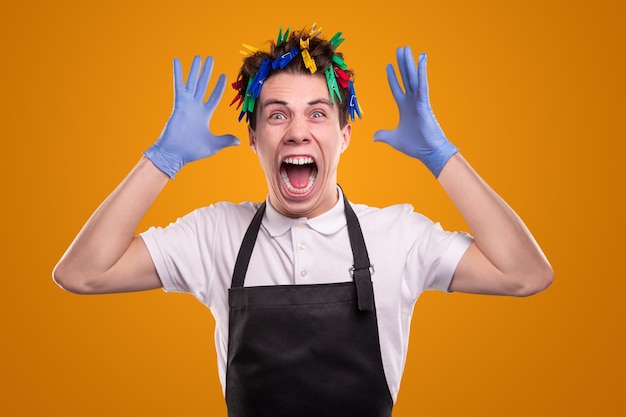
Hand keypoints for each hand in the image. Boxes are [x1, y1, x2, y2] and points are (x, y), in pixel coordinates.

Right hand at [144, 56, 239, 177]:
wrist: (176, 154)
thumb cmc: (192, 151)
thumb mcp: (213, 145)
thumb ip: (225, 140)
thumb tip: (238, 141)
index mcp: (205, 114)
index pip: (214, 96)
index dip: (219, 87)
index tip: (223, 76)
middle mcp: (196, 107)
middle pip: (203, 85)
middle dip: (207, 72)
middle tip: (210, 59)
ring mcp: (187, 104)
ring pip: (192, 82)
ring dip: (196, 69)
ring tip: (199, 57)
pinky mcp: (179, 104)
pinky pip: (178, 85)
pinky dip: (178, 73)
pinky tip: (177, 61)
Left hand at [374, 47, 457, 176]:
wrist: (428, 152)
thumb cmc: (415, 145)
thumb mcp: (394, 139)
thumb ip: (384, 135)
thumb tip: (373, 137)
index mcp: (404, 107)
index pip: (396, 88)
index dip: (393, 77)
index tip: (389, 65)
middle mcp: (411, 101)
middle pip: (405, 78)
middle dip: (402, 64)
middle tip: (400, 49)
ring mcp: (418, 100)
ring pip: (412, 77)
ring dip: (409, 62)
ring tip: (406, 49)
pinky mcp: (424, 102)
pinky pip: (422, 84)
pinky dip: (421, 71)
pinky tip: (421, 59)